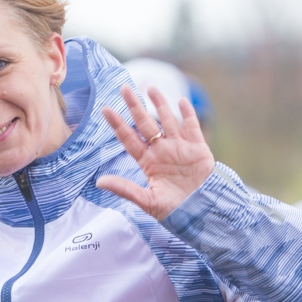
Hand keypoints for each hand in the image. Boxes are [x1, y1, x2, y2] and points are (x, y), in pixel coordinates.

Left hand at [96, 85, 215, 219]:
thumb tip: (99, 182)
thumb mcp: (147, 201)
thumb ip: (125, 189)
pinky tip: (180, 102)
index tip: (106, 109)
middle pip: (146, 124)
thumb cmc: (174, 211)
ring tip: (150, 88)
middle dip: (135, 106)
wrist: (202, 213)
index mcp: (148, 163)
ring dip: (159, 104)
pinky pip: (192, 127)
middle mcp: (162, 151)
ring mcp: (180, 148)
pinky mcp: (198, 149)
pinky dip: (188, 114)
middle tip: (124, 88)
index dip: (118, 124)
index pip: (129, 139)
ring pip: (167, 120)